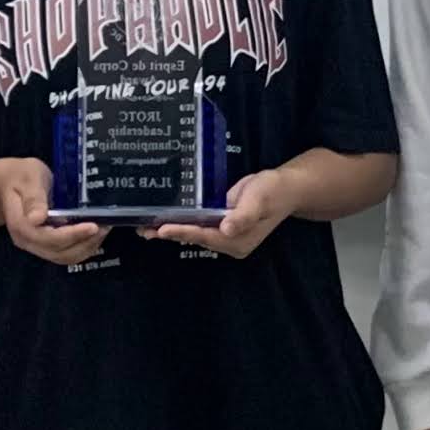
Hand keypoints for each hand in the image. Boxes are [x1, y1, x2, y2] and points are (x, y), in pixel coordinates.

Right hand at [0, 160, 109, 267]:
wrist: (12, 182)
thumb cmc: (22, 177)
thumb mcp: (29, 179)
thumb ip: (33, 198)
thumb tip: (36, 219)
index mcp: (20, 225)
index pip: (48, 238)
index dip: (72, 235)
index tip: (92, 226)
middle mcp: (26, 240)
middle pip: (58, 253)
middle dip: (84, 242)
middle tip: (104, 227)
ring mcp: (35, 245)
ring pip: (64, 257)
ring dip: (86, 247)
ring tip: (103, 230)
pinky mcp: (44, 245)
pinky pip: (65, 253)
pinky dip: (82, 247)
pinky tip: (93, 234)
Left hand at [147, 168, 292, 258]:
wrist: (286, 188)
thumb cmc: (273, 191)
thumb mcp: (259, 200)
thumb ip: (243, 215)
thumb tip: (227, 228)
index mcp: (238, 240)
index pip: (205, 236)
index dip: (183, 232)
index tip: (163, 229)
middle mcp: (230, 242)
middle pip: (196, 238)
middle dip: (170, 234)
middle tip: (143, 230)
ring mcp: (226, 235)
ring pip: (194, 234)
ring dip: (172, 230)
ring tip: (146, 228)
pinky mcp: (223, 225)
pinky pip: (199, 227)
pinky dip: (182, 223)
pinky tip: (166, 219)